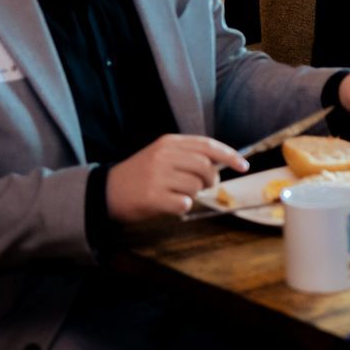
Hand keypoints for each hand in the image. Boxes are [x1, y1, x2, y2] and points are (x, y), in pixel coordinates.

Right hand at [109, 134, 247, 221]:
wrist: (105, 191)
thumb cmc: (140, 175)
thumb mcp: (161, 155)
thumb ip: (188, 155)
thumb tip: (222, 162)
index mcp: (168, 143)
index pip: (207, 145)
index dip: (229, 156)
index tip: (243, 166)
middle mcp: (163, 156)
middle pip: (206, 167)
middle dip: (211, 180)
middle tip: (204, 187)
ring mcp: (157, 177)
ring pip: (196, 187)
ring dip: (193, 194)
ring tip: (177, 194)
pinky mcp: (152, 197)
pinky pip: (184, 204)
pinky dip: (182, 207)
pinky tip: (169, 204)